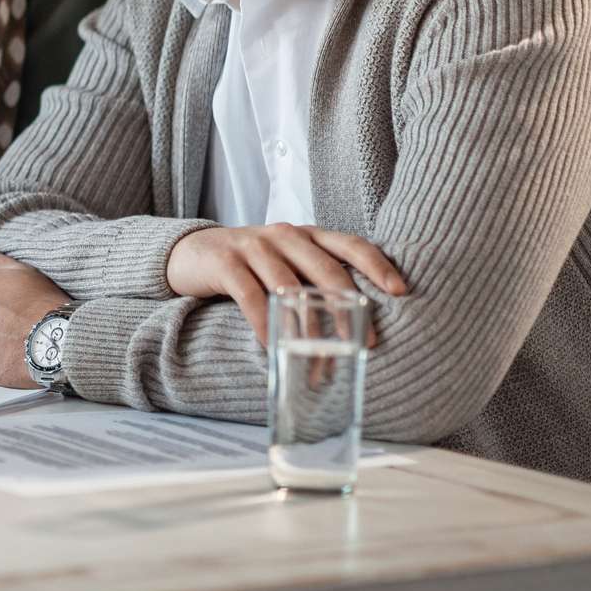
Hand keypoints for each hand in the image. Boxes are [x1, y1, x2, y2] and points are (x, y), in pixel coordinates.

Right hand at [164, 224, 407, 345]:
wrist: (191, 252)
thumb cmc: (249, 264)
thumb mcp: (286, 261)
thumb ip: (315, 276)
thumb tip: (361, 318)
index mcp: (306, 235)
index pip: (350, 244)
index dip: (376, 265)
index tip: (400, 291)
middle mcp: (284, 235)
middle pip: (324, 268)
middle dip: (348, 307)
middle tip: (366, 341)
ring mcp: (253, 246)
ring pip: (290, 286)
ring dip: (307, 326)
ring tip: (321, 355)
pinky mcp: (225, 262)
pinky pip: (250, 296)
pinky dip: (265, 324)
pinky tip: (273, 346)